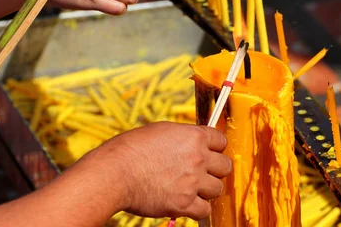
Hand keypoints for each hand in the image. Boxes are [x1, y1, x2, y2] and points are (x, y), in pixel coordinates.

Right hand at [80, 122, 231, 219]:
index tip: (209, 152)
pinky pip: (204, 210)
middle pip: (225, 166)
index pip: (221, 140)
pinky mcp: (184, 203)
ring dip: (206, 190)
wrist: (115, 172)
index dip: (215, 147)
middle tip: (201, 173)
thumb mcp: (160, 131)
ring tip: (189, 188)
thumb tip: (191, 143)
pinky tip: (184, 203)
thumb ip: (182, 137)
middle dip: (215, 170)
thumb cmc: (131, 149)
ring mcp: (193, 181)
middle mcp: (198, 157)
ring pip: (217, 189)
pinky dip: (196, 208)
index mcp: (193, 136)